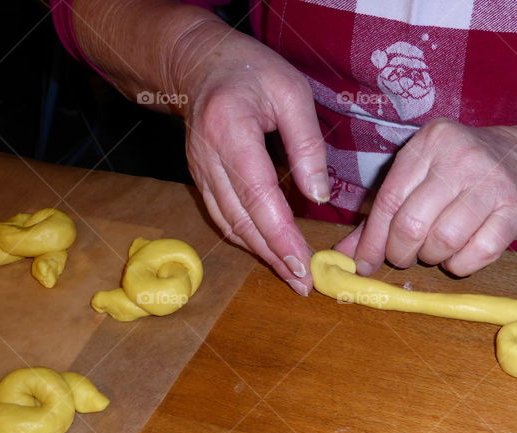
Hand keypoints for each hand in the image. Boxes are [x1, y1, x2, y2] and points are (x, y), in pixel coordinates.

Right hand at [164, 22, 328, 294]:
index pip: (258, 195)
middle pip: (241, 220)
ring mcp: (199, 172)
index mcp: (231, 130)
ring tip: (291, 276)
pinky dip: (245, 240)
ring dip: (260, 255)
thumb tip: (318, 197)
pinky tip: (269, 254)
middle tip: (303, 284)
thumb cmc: (252, 71)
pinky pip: (222, 218)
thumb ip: (307, 145)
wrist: (198, 64)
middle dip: (274, 256)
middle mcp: (209, 157)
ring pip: (229, 225)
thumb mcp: (292, 93)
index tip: (303, 264)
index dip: (281, 235)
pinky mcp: (200, 180)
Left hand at [335, 116, 516, 276]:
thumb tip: (347, 256)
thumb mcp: (422, 176)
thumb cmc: (464, 172)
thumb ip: (383, 213)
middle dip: (400, 252)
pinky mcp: (516, 209)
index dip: (372, 239)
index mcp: (429, 142)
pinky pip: (477, 254)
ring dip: (432, 258)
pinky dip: (460, 265)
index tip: (363, 265)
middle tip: (405, 257)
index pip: (389, 199)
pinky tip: (459, 256)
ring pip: (443, 241)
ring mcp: (491, 181)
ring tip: (435, 251)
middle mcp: (460, 156)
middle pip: (412, 224)